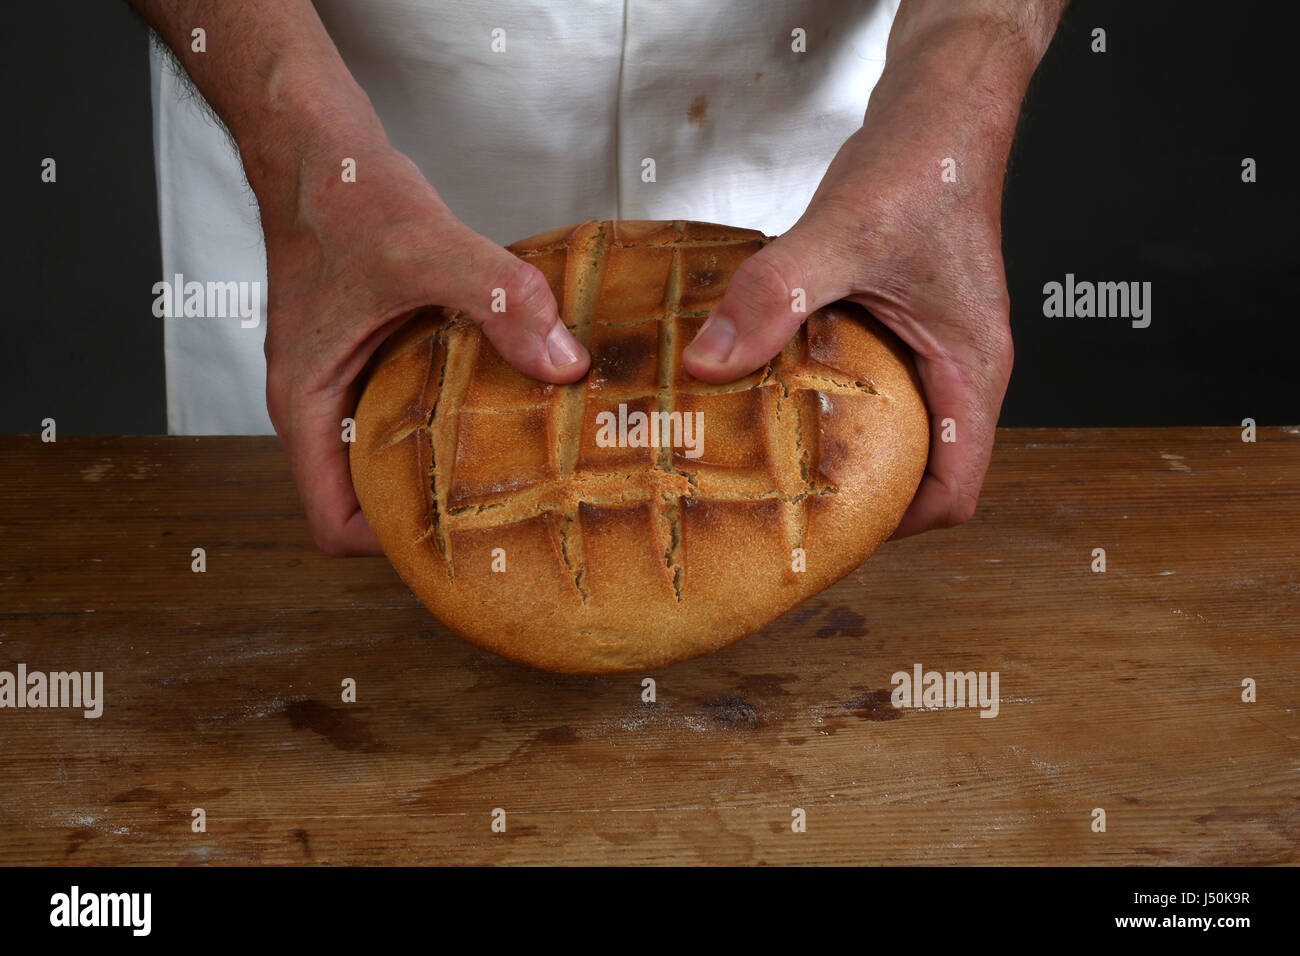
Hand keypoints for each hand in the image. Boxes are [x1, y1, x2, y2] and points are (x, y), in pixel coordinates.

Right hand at [259, 134, 589, 554]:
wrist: (317, 145)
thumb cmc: (341, 194)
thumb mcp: (426, 248)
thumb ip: (497, 301)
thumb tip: (564, 362)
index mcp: (306, 403)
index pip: (333, 522)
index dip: (389, 546)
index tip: (457, 540)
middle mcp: (322, 402)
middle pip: (369, 498)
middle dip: (433, 514)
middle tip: (508, 517)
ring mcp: (346, 378)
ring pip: (391, 454)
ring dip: (447, 465)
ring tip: (520, 472)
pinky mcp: (375, 350)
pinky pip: (409, 407)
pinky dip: (452, 414)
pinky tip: (509, 399)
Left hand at [682, 6, 1057, 536]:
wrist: (945, 101)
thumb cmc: (928, 160)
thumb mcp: (845, 233)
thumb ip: (778, 297)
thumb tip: (711, 361)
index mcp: (972, 370)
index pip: (958, 491)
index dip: (901, 527)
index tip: (834, 534)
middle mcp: (959, 367)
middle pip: (923, 469)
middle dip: (860, 497)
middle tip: (785, 506)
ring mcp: (934, 344)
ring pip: (896, 426)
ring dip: (841, 446)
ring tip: (771, 460)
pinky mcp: (905, 317)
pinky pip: (873, 379)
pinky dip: (829, 394)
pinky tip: (772, 382)